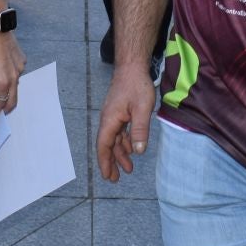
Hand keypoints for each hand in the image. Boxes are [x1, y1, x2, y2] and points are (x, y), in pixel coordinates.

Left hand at [0, 30, 25, 113]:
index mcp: (3, 82)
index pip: (2, 103)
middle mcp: (15, 78)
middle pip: (13, 99)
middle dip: (7, 106)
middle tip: (0, 108)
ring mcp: (21, 69)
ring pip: (16, 85)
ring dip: (9, 89)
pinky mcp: (22, 60)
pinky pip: (18, 72)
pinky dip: (11, 75)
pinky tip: (2, 68)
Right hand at [96, 64, 157, 180]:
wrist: (132, 66)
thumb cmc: (136, 85)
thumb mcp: (141, 109)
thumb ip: (139, 130)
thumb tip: (138, 151)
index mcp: (109, 121)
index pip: (104, 146)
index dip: (105, 162)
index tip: (107, 177)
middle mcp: (108, 120)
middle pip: (107, 145)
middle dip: (111, 162)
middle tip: (115, 179)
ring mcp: (113, 115)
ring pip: (114, 139)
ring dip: (120, 154)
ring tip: (128, 168)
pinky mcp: (119, 111)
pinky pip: (119, 131)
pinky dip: (124, 142)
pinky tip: (131, 149)